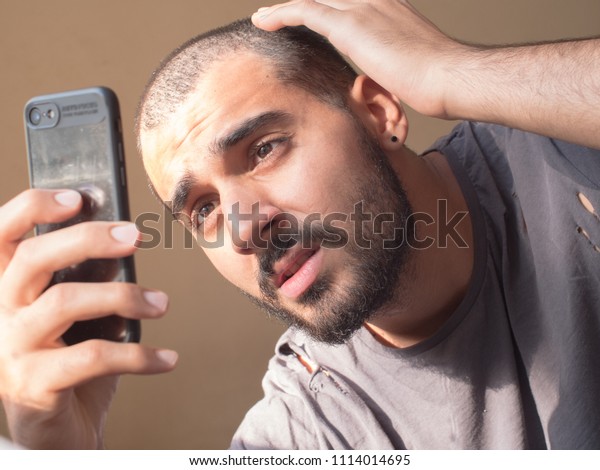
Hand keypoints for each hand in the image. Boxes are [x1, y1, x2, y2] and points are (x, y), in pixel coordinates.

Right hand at [0, 189, 176, 448]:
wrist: (59, 432)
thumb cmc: (70, 362)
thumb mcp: (79, 316)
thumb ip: (89, 280)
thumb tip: (121, 240)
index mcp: (5, 287)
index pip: (0, 234)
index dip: (32, 207)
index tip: (78, 198)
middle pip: (33, 258)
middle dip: (89, 239)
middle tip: (135, 236)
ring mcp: (11, 349)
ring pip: (65, 302)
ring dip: (125, 296)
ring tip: (162, 304)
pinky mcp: (33, 385)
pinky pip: (92, 357)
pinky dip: (140, 356)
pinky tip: (167, 358)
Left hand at [252, 0, 467, 118]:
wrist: (447, 76)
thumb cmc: (436, 79)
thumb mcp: (408, 64)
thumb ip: (389, 62)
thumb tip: (381, 77)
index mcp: (388, 5)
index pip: (347, 0)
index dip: (326, 5)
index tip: (309, 13)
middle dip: (303, 3)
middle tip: (279, 13)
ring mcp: (362, 7)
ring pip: (312, 0)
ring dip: (285, 8)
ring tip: (264, 17)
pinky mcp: (350, 24)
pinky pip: (305, 11)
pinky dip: (281, 14)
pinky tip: (263, 21)